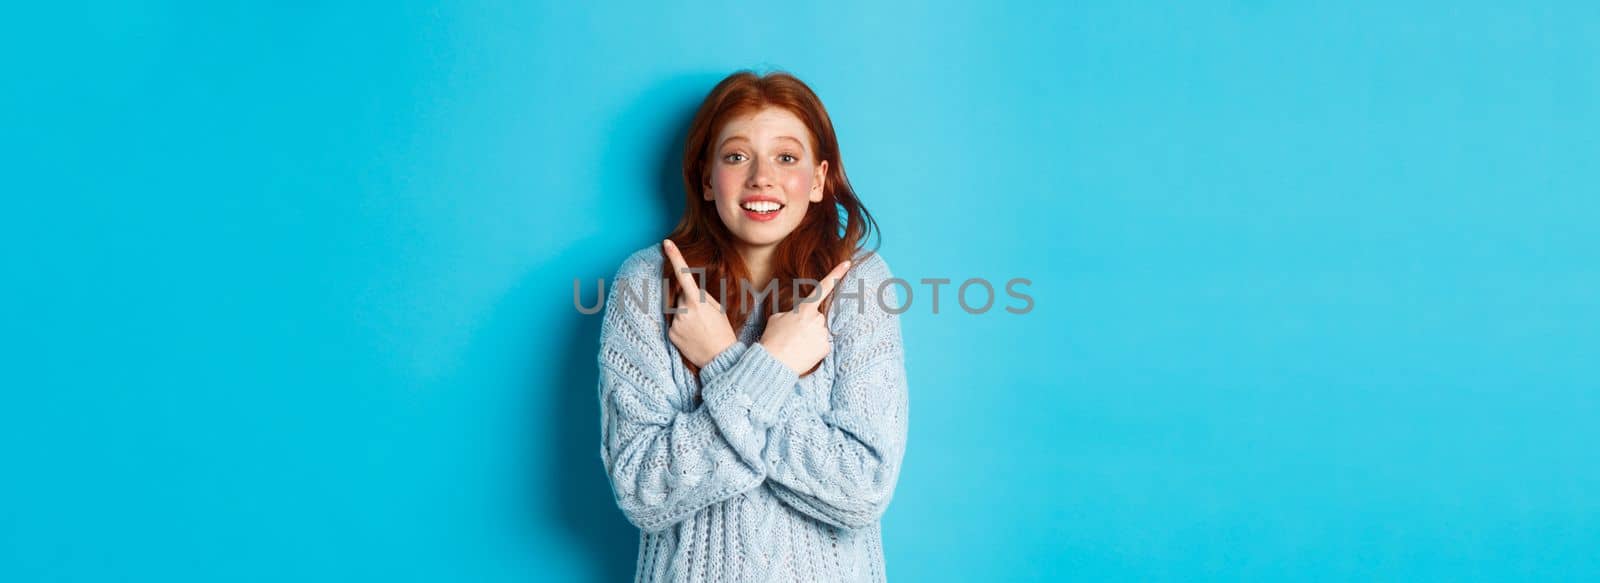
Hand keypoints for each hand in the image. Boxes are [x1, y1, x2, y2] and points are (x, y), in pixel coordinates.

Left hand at [663, 239, 737, 367]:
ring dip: (685, 314)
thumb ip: (701, 296)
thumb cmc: (722, 331)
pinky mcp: (671, 334)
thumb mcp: (718, 309)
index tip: (666, 243)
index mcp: (697, 300)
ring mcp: (675, 322)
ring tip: (700, 328)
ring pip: (677, 309)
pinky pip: (674, 323)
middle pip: (680, 294)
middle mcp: (683, 309)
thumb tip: (687, 290)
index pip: (684, 274)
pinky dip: (682, 326)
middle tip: (703, 316)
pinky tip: (693, 335)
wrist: (720, 359)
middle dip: (688, 299)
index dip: (675, 257)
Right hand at [759, 259, 851, 374]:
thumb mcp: (776, 318)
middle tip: (793, 335)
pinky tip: (803, 352)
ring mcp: (823, 333)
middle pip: (817, 317)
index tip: (847, 263)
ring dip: (810, 336)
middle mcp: (817, 319)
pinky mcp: (825, 348)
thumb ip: (791, 313)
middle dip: (808, 324)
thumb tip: (797, 316)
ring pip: (819, 331)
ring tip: (796, 345)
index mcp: (805, 308)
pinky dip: (814, 348)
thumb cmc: (772, 339)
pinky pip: (821, 344)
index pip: (823, 287)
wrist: (773, 363)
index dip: (836, 274)